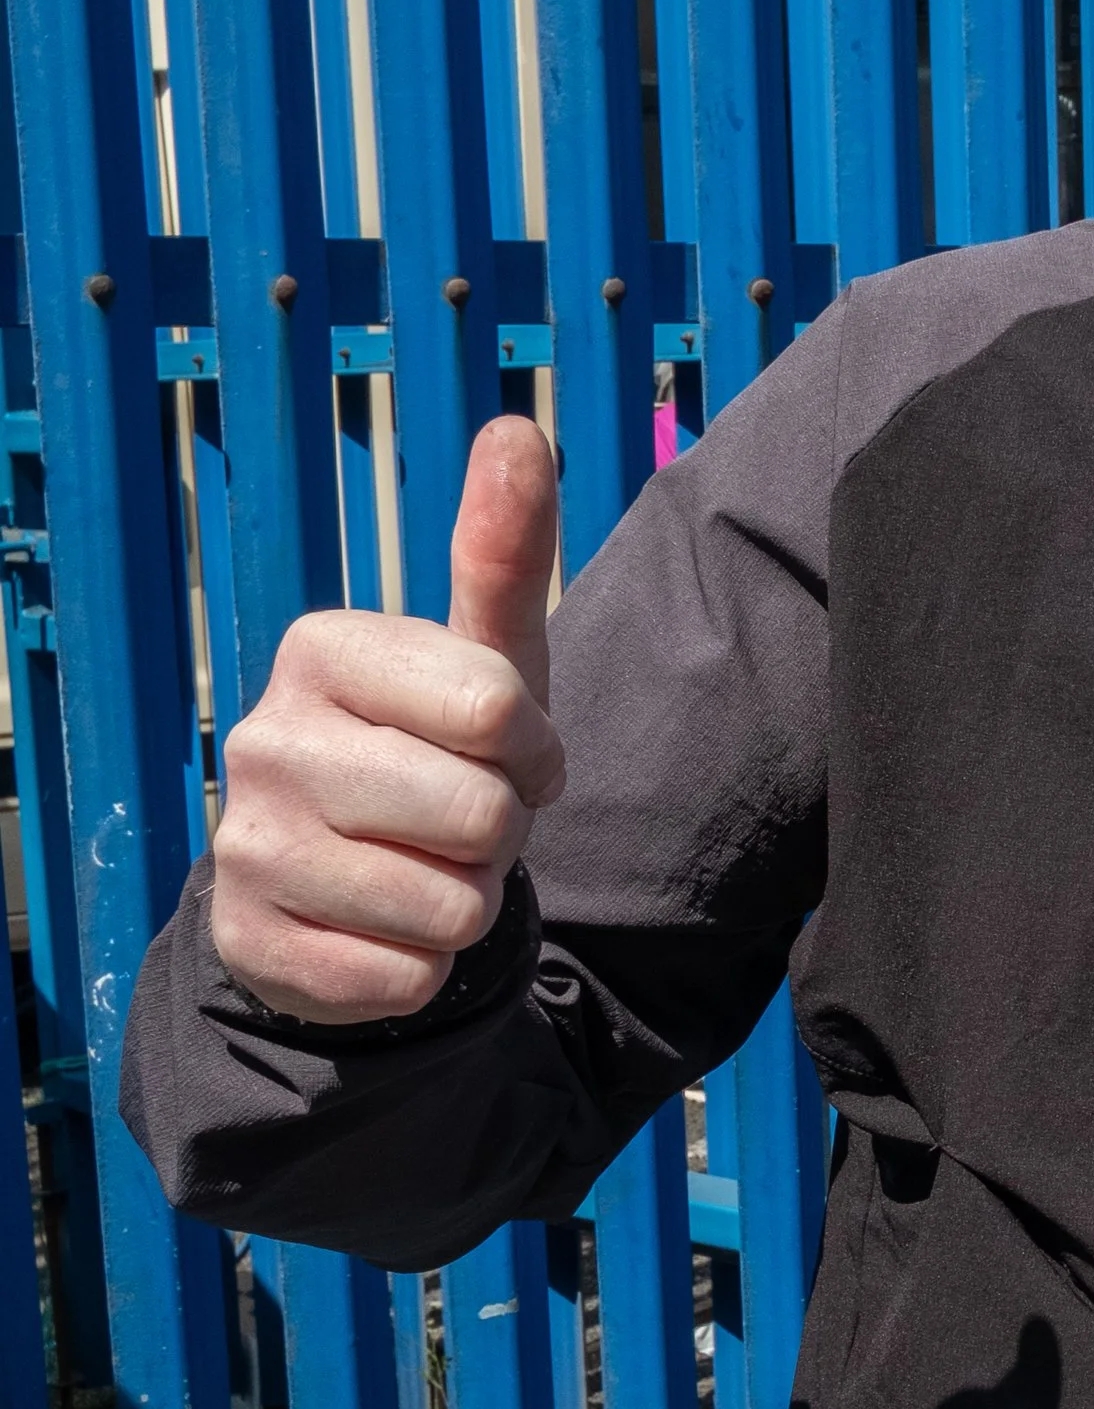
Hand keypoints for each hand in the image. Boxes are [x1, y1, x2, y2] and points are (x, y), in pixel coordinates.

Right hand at [206, 420, 565, 1022]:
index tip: (507, 754)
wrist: (340, 884)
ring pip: (451, 907)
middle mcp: (264, 738)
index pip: (497, 709)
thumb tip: (519, 429)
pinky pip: (407, 979)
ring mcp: (245, 845)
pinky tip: (382, 931)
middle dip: (500, 834)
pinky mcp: (251, 944)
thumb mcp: (482, 657)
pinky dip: (421, 970)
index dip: (534, 752)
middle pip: (480, 817)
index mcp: (322, 649)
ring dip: (466, 904)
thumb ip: (502, 549)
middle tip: (459, 823)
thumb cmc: (432, 752)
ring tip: (422, 872)